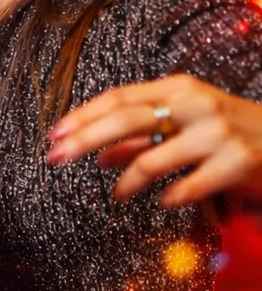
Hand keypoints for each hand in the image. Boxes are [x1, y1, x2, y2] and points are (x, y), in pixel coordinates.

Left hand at [48, 74, 261, 206]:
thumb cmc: (231, 133)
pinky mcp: (238, 163)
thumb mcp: (185, 127)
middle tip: (54, 158)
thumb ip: (140, 139)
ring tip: (116, 194)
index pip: (118, 98)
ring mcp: (218, 133)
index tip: (52, 135)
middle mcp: (196, 104)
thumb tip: (97, 155)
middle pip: (125, 119)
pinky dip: (168, 196)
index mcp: (178, 89)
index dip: (82, 116)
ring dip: (126, 182)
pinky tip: (162, 201)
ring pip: (152, 158)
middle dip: (83, 139)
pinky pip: (186, 186)